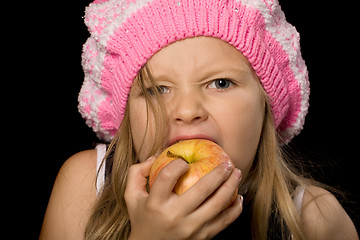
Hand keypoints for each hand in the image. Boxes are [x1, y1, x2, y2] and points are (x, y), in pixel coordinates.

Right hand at [125, 157, 242, 239]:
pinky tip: (238, 198)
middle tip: (227, 162)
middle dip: (219, 172)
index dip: (178, 164)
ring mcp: (190, 229)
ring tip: (237, 174)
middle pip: (201, 189)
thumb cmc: (142, 218)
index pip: (168, 176)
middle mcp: (174, 216)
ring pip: (217, 205)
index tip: (185, 161)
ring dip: (231, 186)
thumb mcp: (131, 196)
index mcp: (155, 203)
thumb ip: (136, 173)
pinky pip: (224, 222)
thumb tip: (155, 156)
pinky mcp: (202, 238)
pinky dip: (235, 209)